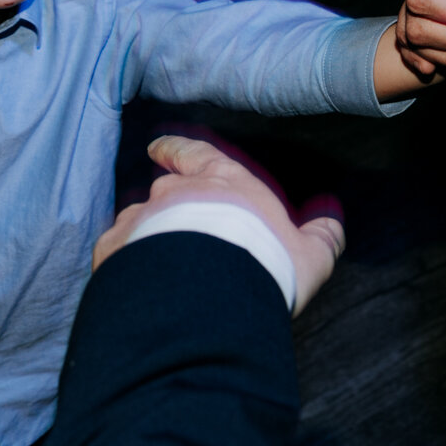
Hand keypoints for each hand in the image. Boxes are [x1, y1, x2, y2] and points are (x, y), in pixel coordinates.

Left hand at [95, 136, 346, 312]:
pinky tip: (134, 286)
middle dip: (165, 201)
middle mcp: (172, 193)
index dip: (177, 149)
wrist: (208, 297)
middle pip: (162, 188)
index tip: (160, 148)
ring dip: (144, 236)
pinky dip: (122, 264)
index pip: (194, 153)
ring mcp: (138, 220)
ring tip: (155, 265)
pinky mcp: (112, 253)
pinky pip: (114, 253)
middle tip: (170, 221)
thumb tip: (333, 217)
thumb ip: (322, 235)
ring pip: (136, 222)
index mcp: (221, 182)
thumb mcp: (309, 255)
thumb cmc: (264, 265)